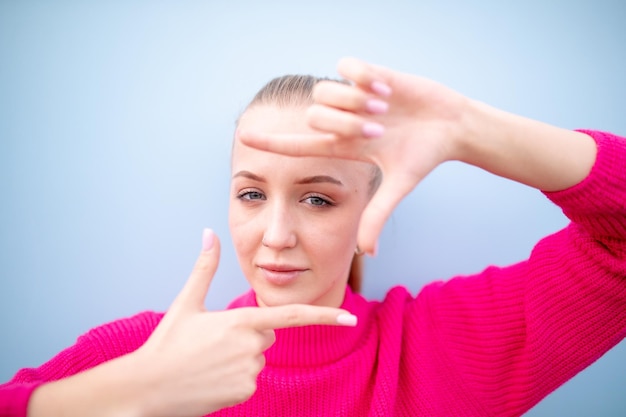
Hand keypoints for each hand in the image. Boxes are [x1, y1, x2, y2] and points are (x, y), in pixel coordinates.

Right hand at [134, 229, 356, 416]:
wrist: (146, 388)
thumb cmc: (167, 344)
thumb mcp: (186, 303)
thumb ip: (205, 267)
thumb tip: (208, 233)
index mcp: (242, 321)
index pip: (292, 316)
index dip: (324, 316)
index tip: (350, 317)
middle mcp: (252, 346)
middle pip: (267, 334)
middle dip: (249, 334)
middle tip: (213, 342)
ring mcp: (250, 372)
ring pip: (258, 357)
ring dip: (240, 357)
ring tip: (207, 361)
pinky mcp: (244, 392)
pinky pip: (250, 379)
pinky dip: (234, 378)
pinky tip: (210, 378)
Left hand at [238, 57, 471, 254]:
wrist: (451, 125)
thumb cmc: (424, 156)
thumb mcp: (399, 187)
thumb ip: (377, 216)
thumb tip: (365, 254)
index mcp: (343, 146)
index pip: (299, 145)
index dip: (272, 143)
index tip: (244, 138)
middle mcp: (342, 120)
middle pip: (314, 116)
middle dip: (346, 123)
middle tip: (379, 129)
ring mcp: (352, 96)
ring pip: (325, 90)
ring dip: (356, 101)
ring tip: (385, 106)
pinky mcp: (366, 72)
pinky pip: (345, 66)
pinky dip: (364, 76)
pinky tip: (385, 87)